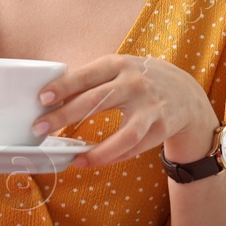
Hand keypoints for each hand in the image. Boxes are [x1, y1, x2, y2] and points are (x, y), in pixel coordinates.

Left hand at [33, 54, 218, 169]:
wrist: (185, 93)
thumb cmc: (140, 81)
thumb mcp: (118, 71)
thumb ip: (90, 82)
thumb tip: (52, 100)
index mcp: (119, 64)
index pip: (87, 75)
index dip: (64, 86)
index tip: (42, 98)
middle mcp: (136, 83)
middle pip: (97, 100)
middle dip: (65, 116)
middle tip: (40, 130)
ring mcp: (151, 107)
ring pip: (124, 134)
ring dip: (97, 150)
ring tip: (75, 159)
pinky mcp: (161, 128)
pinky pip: (134, 148)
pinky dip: (112, 157)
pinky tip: (92, 160)